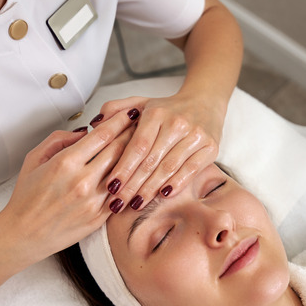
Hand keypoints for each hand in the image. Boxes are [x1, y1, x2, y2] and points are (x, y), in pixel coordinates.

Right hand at [1, 111, 136, 264]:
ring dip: (136, 158)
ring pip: (125, 173)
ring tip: (143, 147)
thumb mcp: (34, 159)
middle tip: (142, 125)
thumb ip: (59, 139)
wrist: (24, 234)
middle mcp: (82, 181)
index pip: (103, 135)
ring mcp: (93, 201)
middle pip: (120, 150)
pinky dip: (131, 182)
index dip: (120, 120)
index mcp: (65, 163)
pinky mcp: (99, 218)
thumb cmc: (27, 197)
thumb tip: (85, 131)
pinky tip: (135, 173)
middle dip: (133, 134)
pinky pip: (122, 194)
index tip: (130, 113)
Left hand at [91, 93, 222, 212]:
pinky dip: (176, 184)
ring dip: (150, 189)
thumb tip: (94, 123)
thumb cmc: (167, 109)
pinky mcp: (210, 147)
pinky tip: (163, 195)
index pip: (137, 146)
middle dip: (132, 185)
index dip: (123, 168)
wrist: (205, 101)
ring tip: (135, 204)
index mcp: (156, 113)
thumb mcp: (141, 103)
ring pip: (169, 168)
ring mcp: (195, 135)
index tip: (110, 187)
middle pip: (151, 161)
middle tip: (118, 203)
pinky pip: (191, 170)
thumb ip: (116, 110)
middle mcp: (177, 123)